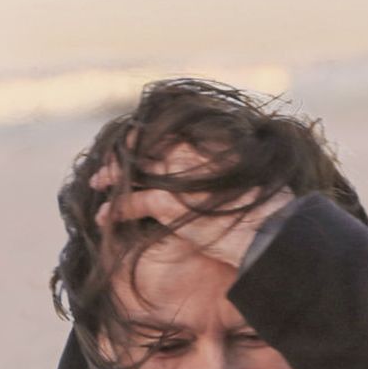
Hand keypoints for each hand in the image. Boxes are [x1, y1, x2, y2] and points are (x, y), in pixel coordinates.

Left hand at [91, 141, 293, 268]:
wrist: (271, 235)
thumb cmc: (269, 214)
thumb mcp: (253, 180)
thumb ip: (232, 170)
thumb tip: (231, 172)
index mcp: (215, 146)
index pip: (172, 132)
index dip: (150, 136)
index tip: (136, 140)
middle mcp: (195, 156)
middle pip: (149, 145)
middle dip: (125, 152)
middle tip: (109, 160)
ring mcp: (181, 178)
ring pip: (135, 170)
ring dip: (113, 176)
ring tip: (96, 182)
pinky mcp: (171, 204)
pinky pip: (133, 201)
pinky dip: (115, 209)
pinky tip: (102, 217)